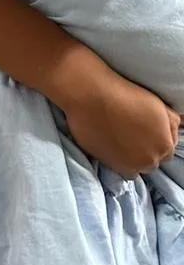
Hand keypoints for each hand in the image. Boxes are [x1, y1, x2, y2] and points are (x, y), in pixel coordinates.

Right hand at [64, 70, 179, 176]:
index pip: (166, 149)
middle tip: (129, 132)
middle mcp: (153, 158)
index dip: (153, 138)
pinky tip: (113, 147)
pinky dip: (120, 162)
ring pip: (139, 166)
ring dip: (133, 157)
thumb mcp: (156, 102)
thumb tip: (179, 128)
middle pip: (153, 159)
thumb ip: (171, 121)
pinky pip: (124, 172)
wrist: (90, 95)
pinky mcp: (114, 166)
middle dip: (144, 148)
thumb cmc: (122, 92)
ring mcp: (133, 164)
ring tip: (120, 139)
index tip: (141, 129)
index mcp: (165, 142)